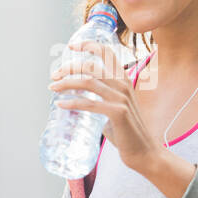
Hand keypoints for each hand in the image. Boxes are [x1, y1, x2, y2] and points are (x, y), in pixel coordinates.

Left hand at [48, 39, 163, 174]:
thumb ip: (101, 100)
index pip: (107, 53)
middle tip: (54, 75)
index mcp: (124, 80)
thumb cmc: (128, 132)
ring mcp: (121, 98)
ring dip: (66, 83)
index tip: (72, 46)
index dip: (89, 45)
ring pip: (88, 81)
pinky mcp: (117, 113)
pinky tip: (61, 104)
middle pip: (91, 66)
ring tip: (53, 87)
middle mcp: (123, 85)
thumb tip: (78, 100)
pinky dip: (72, 102)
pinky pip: (89, 103)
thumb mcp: (116, 108)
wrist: (144, 152)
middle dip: (69, 68)